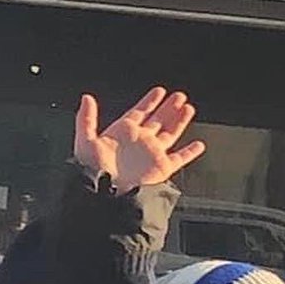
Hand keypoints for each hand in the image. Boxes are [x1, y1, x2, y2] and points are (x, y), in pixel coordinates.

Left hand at [74, 87, 205, 192]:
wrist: (104, 192)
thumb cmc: (91, 169)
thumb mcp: (85, 140)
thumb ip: (86, 118)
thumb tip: (86, 98)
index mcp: (122, 133)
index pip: (139, 112)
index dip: (149, 101)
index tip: (159, 91)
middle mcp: (139, 142)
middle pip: (157, 120)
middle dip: (168, 108)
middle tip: (179, 95)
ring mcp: (151, 154)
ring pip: (170, 134)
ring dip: (179, 121)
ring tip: (188, 108)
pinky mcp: (161, 168)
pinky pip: (180, 159)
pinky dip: (190, 152)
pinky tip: (198, 145)